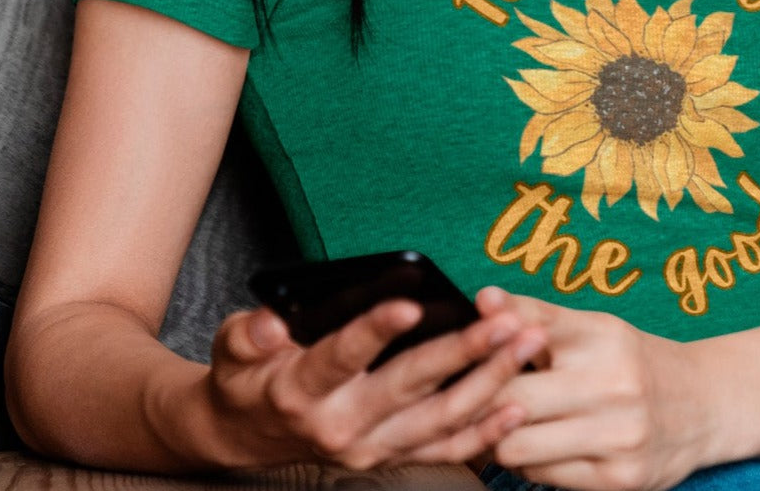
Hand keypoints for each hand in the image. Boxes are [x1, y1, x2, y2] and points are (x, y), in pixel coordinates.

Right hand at [201, 300, 547, 469]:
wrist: (247, 435)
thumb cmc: (247, 377)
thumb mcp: (232, 348)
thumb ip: (249, 334)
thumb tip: (271, 323)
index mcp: (302, 391)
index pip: (343, 355)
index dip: (375, 330)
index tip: (411, 303)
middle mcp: (343, 425)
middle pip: (412, 385)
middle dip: (465, 351)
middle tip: (506, 320)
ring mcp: (373, 447)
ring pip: (442, 417)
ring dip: (491, 380)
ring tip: (527, 343)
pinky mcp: (392, 456)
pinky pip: (446, 449)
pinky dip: (485, 432)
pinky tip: (516, 404)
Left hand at [477, 289, 709, 490]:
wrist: (704, 404)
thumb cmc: (629, 359)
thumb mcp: (591, 327)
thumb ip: (532, 313)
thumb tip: (481, 295)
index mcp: (601, 334)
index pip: (523, 334)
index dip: (483, 347)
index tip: (464, 354)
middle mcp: (613, 383)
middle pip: (511, 400)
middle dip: (482, 401)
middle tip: (469, 398)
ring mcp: (619, 435)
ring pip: (518, 446)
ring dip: (501, 438)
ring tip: (505, 423)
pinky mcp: (620, 479)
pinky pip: (543, 476)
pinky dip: (530, 462)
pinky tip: (540, 446)